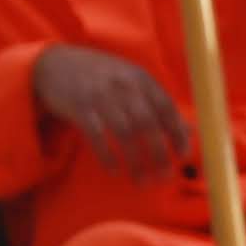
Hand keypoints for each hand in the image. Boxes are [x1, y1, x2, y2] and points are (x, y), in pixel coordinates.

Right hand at [32, 44, 189, 176]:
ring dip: (136, 161)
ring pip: (124, 134)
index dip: (177, 133)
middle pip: (147, 124)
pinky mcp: (79, 108)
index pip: (165, 107)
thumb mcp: (131, 80)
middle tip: (164, 176)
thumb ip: (157, 102)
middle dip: (159, 153)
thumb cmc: (100, 77)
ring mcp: (100, 96)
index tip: (183, 155)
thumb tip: (189, 129)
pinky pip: (97, 137)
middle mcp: (122, 85)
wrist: (55, 64)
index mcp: (139, 77)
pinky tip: (115, 170)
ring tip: (142, 181)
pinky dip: (107, 156)